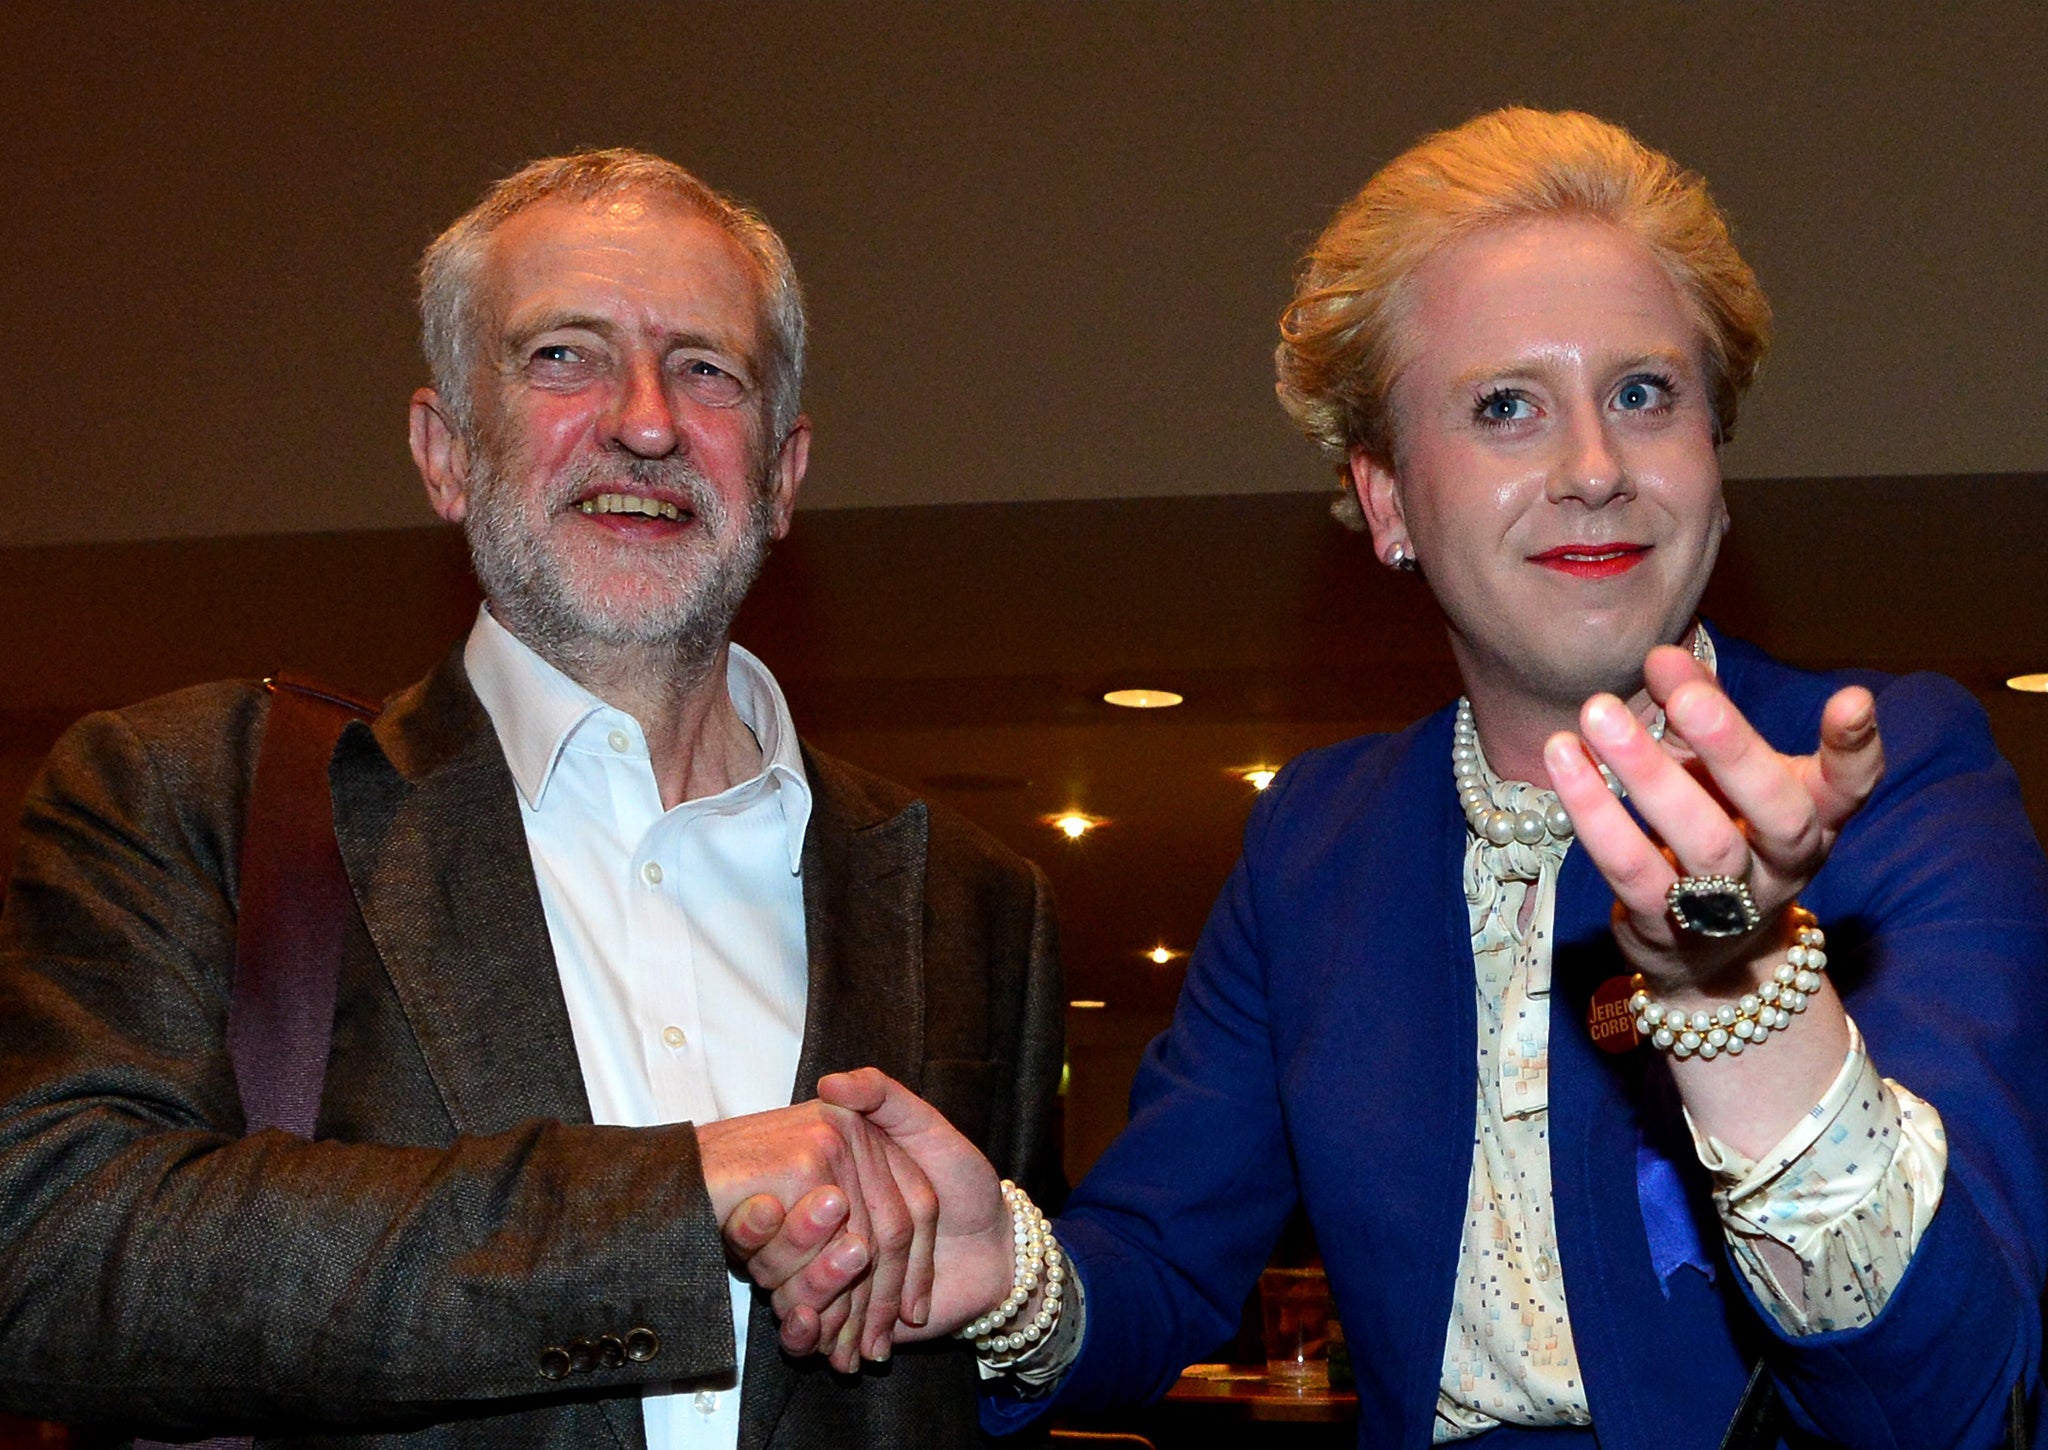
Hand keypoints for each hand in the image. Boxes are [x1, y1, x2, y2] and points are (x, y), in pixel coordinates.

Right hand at [727, 1070, 1013, 1355]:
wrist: (1001, 1251)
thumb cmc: (965, 1181)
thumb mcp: (926, 1128)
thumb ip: (884, 1098)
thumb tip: (829, 1082)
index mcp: (830, 1181)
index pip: (799, 1206)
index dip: (791, 1217)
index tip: (771, 1213)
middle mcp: (823, 1229)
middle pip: (792, 1257)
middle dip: (802, 1273)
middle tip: (799, 1277)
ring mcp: (832, 1274)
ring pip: (798, 1297)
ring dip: (810, 1315)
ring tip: (817, 1323)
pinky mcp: (846, 1316)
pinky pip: (817, 1336)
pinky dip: (822, 1343)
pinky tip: (837, 1351)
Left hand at [1543, 643, 1882, 1000]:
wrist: (1703, 954)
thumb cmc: (1717, 828)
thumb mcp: (1718, 769)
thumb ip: (1698, 708)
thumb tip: (1663, 657)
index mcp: (1813, 817)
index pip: (1851, 785)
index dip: (1856, 747)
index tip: (1851, 699)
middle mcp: (1783, 864)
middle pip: (1776, 811)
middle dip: (1732, 749)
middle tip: (1684, 696)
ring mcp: (1730, 906)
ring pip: (1703, 843)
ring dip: (1648, 774)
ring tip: (1598, 714)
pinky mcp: (1667, 930)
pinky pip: (1631, 869)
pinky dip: (1595, 813)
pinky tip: (1565, 761)